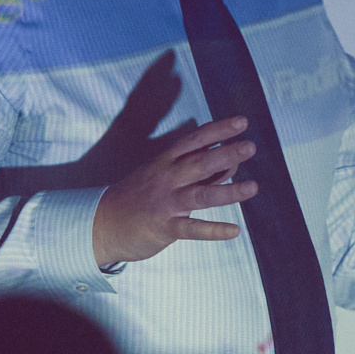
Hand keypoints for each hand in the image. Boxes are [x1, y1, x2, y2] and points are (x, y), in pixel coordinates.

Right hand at [91, 112, 256, 264]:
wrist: (102, 224)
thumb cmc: (138, 199)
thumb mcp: (162, 177)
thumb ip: (196, 172)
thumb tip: (230, 164)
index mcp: (165, 162)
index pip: (194, 141)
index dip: (218, 130)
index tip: (241, 122)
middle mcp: (166, 179)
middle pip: (199, 163)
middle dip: (226, 153)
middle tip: (250, 147)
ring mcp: (165, 203)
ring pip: (200, 195)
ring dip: (228, 191)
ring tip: (253, 187)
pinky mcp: (164, 227)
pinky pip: (192, 229)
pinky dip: (213, 230)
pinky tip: (234, 231)